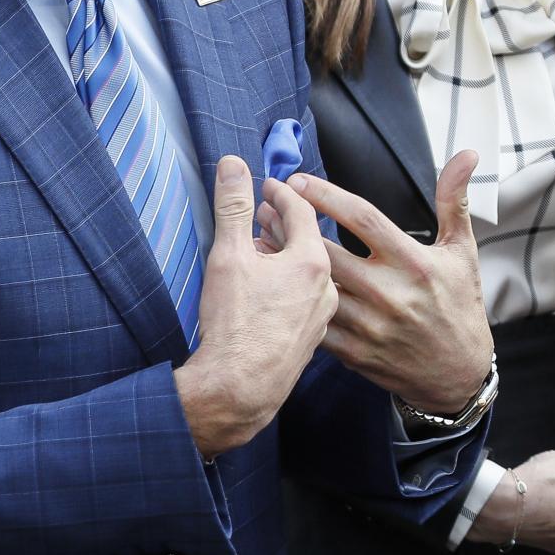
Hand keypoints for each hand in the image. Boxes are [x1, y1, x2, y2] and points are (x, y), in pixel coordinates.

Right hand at [177, 156, 337, 457]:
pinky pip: (304, 299)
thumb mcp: (228, 256)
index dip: (280, 192)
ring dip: (285, 255)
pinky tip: (266, 289)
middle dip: (281, 223)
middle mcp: (326, 287)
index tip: (265, 184)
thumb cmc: (235, 325)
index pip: (302, 210)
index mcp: (312, 261)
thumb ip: (234, 207)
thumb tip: (233, 165)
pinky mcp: (311, 339)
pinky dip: (287, 285)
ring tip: (260, 249)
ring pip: (308, 273)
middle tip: (259, 213)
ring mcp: (321, 316)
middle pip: (309, 240)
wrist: (240, 389)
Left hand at [284, 151, 492, 415]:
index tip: (297, 181)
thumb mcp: (463, 251)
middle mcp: (390, 293)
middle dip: (291, 223)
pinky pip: (315, 321)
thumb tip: (466, 155)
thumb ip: (455, 200)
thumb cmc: (459, 305)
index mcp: (414, 263)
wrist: (457, 373)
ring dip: (284, 260)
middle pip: (327, 251)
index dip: (326, 196)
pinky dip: (291, 301)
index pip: (363, 218)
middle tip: (267, 202)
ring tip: (260, 235)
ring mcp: (370, 325)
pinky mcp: (355, 352)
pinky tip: (274, 282)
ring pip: (315, 287)